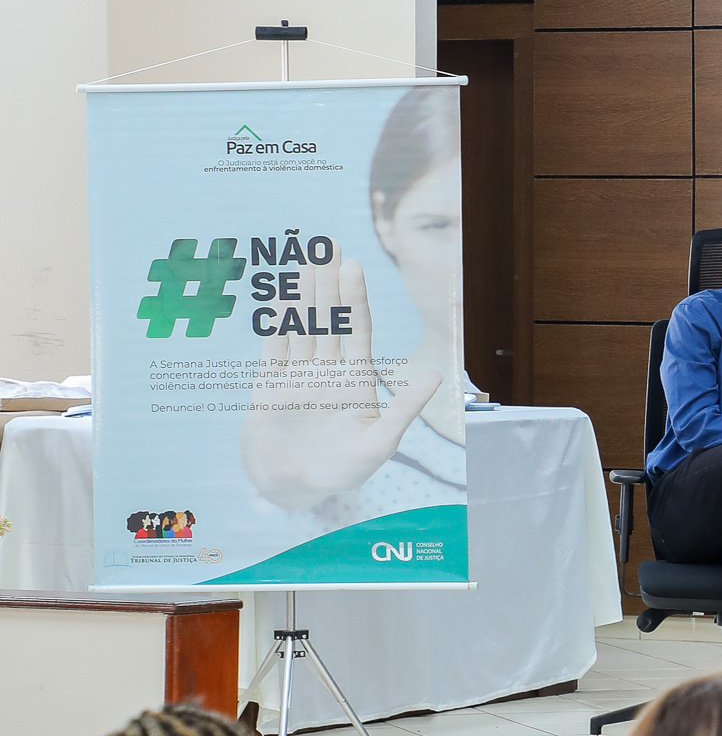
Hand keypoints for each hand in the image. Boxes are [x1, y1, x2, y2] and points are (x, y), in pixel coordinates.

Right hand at [240, 255, 441, 510]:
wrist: (293, 489)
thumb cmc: (342, 471)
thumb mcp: (380, 442)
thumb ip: (404, 408)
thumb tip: (438, 376)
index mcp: (355, 381)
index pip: (356, 330)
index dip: (354, 298)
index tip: (353, 266)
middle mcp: (327, 372)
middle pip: (329, 319)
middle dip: (329, 283)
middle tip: (329, 245)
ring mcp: (298, 376)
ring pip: (302, 326)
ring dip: (304, 293)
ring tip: (306, 259)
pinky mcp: (270, 385)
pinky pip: (274, 345)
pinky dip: (276, 320)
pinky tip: (279, 295)